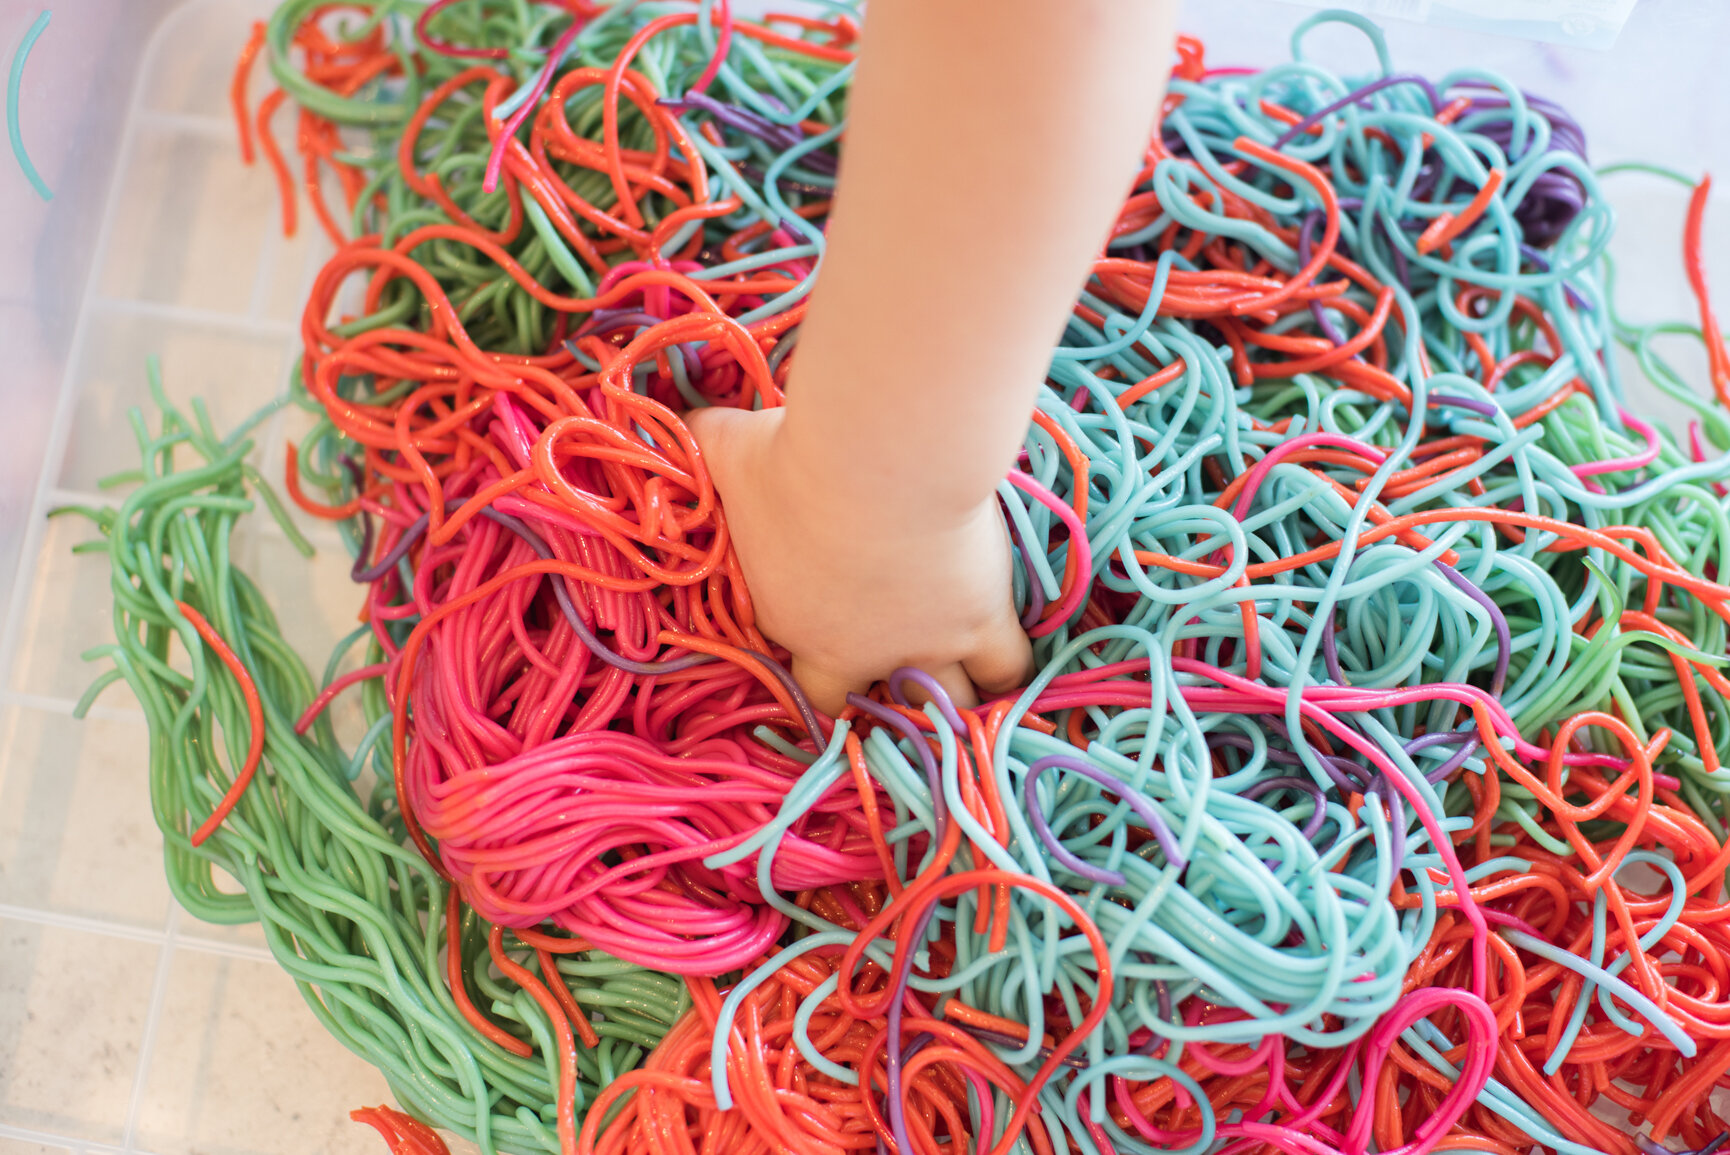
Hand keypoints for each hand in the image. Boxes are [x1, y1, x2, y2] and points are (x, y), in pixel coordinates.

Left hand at [688, 404, 1032, 714]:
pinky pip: (1004, 670)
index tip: (836, 637)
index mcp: (791, 622)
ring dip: (949, 696)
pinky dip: (1007, 670)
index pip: (801, 673)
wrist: (877, 464)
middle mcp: (853, 652)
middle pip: (865, 706)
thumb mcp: (729, 447)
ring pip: (941, 704)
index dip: (819, 665)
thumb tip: (678, 414)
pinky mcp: (977, 626)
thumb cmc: (794, 460)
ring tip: (962, 680)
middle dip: (879, 695)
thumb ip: (703, 440)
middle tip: (897, 668)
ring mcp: (918, 646)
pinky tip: (1009, 660)